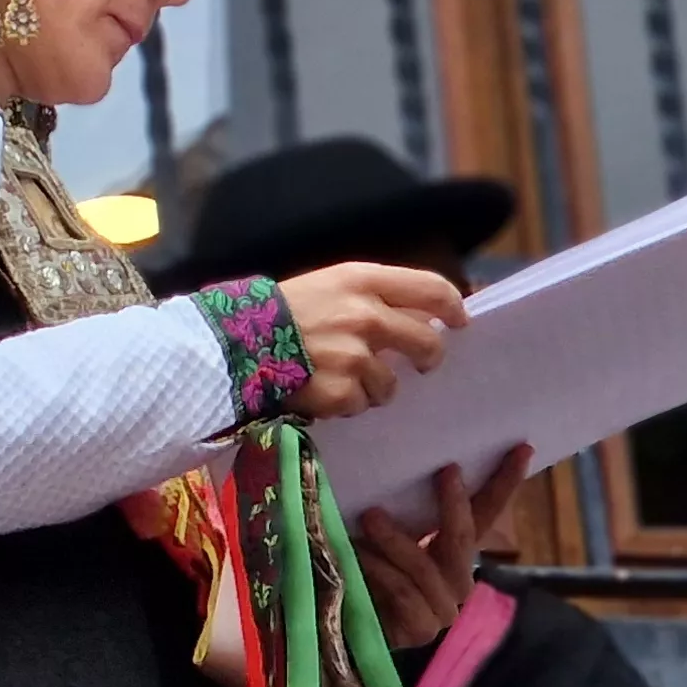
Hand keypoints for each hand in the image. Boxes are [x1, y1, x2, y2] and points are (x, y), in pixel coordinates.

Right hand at [277, 262, 466, 420]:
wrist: (228, 345)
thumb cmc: (276, 312)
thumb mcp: (325, 285)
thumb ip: (370, 296)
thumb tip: (416, 315)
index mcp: (362, 281)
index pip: (431, 289)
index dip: (452, 307)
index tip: (458, 321)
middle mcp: (365, 316)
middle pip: (426, 342)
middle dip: (428, 357)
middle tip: (421, 364)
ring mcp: (354, 357)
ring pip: (390, 384)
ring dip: (374, 387)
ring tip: (342, 380)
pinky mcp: (339, 392)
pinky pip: (359, 405)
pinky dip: (344, 404)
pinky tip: (320, 392)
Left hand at [353, 446, 535, 648]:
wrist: (341, 627)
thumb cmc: (360, 572)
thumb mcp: (378, 533)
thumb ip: (396, 510)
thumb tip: (397, 463)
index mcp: (452, 551)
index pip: (485, 513)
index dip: (503, 483)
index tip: (522, 448)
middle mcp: (456, 579)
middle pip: (464, 538)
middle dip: (456, 504)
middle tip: (446, 471)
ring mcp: (443, 607)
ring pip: (426, 567)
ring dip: (397, 540)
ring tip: (370, 516)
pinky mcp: (422, 629)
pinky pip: (405, 593)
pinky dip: (381, 571)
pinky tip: (359, 556)